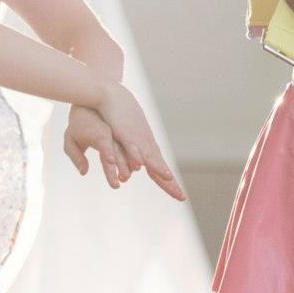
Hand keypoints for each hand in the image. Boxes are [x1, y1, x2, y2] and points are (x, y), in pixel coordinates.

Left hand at [64, 105, 127, 184]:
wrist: (90, 109)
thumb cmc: (77, 127)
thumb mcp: (70, 140)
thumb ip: (76, 157)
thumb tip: (84, 172)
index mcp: (97, 132)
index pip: (104, 142)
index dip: (107, 151)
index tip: (111, 160)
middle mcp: (110, 134)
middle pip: (117, 150)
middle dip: (121, 165)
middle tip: (121, 180)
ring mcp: (118, 136)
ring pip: (126, 151)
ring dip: (128, 165)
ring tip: (125, 178)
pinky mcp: (123, 138)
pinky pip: (129, 150)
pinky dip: (131, 160)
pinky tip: (132, 170)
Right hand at [86, 85, 186, 200]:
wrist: (111, 94)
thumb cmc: (118, 118)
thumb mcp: (127, 141)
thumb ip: (131, 157)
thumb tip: (135, 170)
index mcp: (146, 149)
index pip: (159, 170)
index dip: (168, 184)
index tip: (180, 196)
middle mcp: (145, 145)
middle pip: (159, 167)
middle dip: (170, 183)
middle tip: (182, 198)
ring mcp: (137, 139)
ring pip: (150, 156)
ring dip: (158, 168)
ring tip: (169, 180)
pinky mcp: (126, 132)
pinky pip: (132, 146)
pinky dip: (138, 155)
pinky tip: (141, 164)